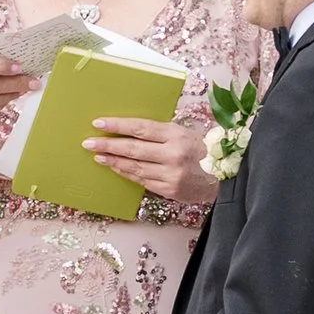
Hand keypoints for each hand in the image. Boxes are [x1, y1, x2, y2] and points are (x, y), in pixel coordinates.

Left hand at [85, 113, 218, 207]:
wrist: (224, 177)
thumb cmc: (202, 151)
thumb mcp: (185, 133)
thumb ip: (161, 133)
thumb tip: (130, 130)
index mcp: (176, 135)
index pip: (141, 128)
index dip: (118, 125)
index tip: (99, 123)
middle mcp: (172, 154)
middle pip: (133, 149)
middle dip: (108, 145)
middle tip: (88, 142)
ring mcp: (170, 174)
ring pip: (134, 167)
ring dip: (113, 161)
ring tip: (98, 155)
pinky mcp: (168, 189)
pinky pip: (141, 180)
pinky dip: (126, 173)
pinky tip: (115, 168)